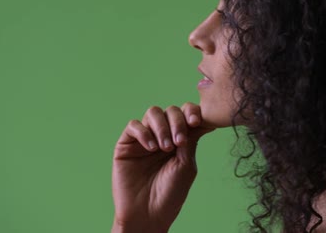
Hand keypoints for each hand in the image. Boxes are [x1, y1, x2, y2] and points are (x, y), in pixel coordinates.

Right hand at [111, 102, 215, 232]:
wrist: (148, 214)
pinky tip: (151, 148)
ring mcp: (144, 138)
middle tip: (179, 141)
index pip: (187, 114)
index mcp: (180, 139)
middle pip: (171, 111)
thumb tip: (199, 116)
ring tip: (165, 148)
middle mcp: (163, 135)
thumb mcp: (186, 165)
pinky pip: (133, 126)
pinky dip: (144, 132)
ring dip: (162, 127)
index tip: (197, 122)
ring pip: (153, 112)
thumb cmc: (170, 193)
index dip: (193, 112)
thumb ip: (190, 139)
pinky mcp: (126, 144)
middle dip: (178, 122)